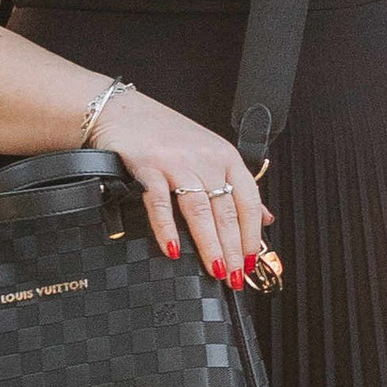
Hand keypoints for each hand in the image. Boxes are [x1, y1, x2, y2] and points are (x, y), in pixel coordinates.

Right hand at [102, 88, 269, 281]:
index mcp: (225, 157)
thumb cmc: (166, 134)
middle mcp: (206, 160)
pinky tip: (173, 249)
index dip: (252, 233)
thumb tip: (265, 217)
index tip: (252, 259)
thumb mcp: (209, 153)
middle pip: (226, 210)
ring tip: (215, 269)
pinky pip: (160, 203)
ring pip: (200, 210)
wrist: (122, 111)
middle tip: (236, 276)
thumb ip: (236, 185)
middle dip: (234, 248)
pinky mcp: (148, 167)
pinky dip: (167, 228)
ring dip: (210, 244)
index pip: (248, 200)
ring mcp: (177, 163)